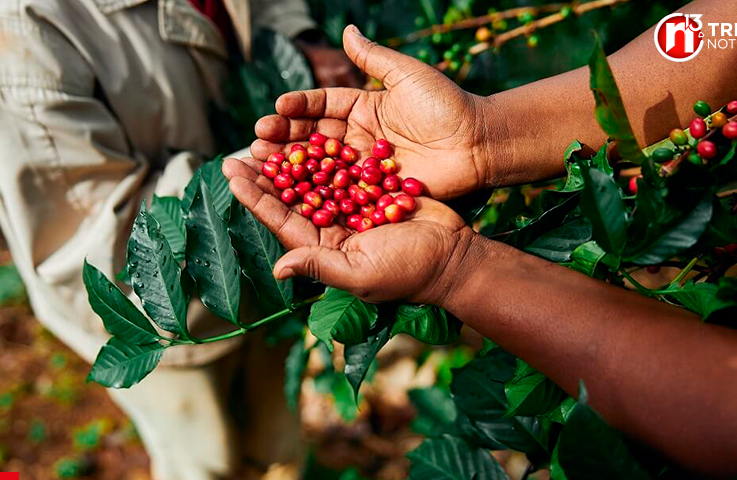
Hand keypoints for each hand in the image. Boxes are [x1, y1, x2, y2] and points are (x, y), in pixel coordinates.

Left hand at [222, 158, 472, 305]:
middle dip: (266, 173)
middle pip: (291, 196)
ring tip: (269, 135)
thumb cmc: (409, 272)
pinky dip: (326, 151)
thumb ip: (319, 266)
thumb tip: (278, 269)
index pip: (280, 219)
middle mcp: (332, 228)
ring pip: (314, 178)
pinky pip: (343, 168)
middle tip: (242, 148)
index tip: (232, 173)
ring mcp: (352, 208)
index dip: (255, 197)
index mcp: (322, 248)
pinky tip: (308, 132)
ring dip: (291, 158)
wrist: (455, 256)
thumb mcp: (360, 274)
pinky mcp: (372, 191)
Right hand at [255, 25, 489, 199]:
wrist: (479, 143)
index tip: (276, 107)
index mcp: (364, 107)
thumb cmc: (447, 105)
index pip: (323, 106)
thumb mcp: (408, 75)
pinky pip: (342, 191)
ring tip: (263, 163)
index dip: (299, 107)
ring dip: (291, 166)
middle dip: (284, 138)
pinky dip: (316, 192)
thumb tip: (346, 30)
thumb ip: (374, 58)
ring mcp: (364, 166)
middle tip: (257, 140)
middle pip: (314, 137)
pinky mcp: (374, 191)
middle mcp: (359, 137)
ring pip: (321, 165)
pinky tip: (292, 193)